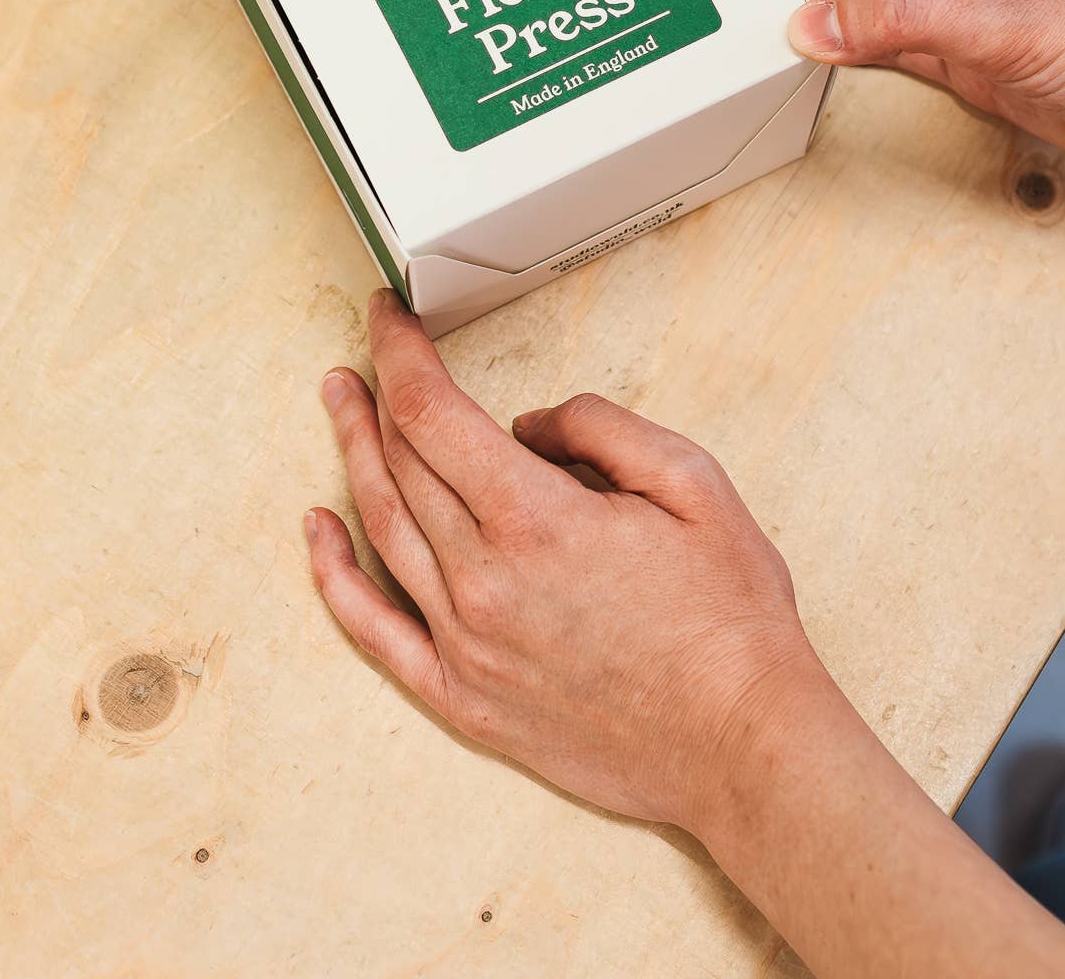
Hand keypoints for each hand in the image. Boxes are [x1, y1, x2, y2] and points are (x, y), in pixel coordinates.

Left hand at [307, 294, 1064, 978]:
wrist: (746, 748)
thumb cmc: (730, 619)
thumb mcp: (692, 483)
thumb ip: (601, 430)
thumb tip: (529, 424)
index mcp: (535, 520)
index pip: (431, 412)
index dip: (399, 352)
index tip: (389, 315)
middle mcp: (483, 581)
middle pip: (401, 463)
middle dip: (377, 393)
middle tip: (368, 351)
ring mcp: (466, 645)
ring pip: (382, 530)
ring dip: (352, 455)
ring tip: (339, 403)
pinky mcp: (464, 700)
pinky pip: (374, 630)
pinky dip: (335, 575)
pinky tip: (319, 532)